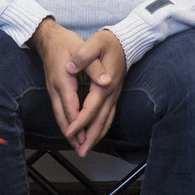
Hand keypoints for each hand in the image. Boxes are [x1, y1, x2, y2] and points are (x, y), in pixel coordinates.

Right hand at [28, 18, 89, 150]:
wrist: (47, 37)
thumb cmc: (67, 42)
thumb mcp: (83, 49)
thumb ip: (95, 67)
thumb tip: (107, 82)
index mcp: (64, 81)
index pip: (71, 108)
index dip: (77, 125)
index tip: (83, 139)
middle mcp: (56, 89)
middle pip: (63, 118)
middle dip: (73, 136)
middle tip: (82, 150)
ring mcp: (53, 91)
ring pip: (60, 117)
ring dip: (69, 132)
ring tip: (79, 146)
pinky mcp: (54, 90)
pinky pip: (59, 111)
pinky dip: (67, 123)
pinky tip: (73, 130)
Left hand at [64, 29, 125, 156]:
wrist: (125, 42)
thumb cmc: (107, 42)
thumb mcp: (94, 43)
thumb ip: (84, 56)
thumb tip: (73, 67)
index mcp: (104, 84)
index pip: (91, 108)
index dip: (79, 122)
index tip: (70, 132)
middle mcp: (110, 93)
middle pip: (100, 120)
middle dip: (89, 137)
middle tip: (81, 152)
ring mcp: (114, 96)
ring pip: (106, 121)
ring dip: (96, 136)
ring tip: (86, 149)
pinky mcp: (113, 95)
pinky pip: (108, 116)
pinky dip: (102, 128)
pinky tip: (95, 134)